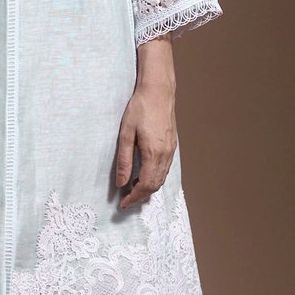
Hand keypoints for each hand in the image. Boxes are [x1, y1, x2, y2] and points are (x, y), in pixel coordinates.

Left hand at [116, 38, 176, 207]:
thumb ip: (124, 161)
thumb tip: (121, 183)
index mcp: (154, 153)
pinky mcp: (172, 145)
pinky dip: (155, 177)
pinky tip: (144, 175)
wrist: (159, 91)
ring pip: (162, 178)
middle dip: (141, 196)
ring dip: (148, 187)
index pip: (146, 185)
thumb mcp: (125, 134)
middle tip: (126, 200)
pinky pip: (165, 169)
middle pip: (156, 185)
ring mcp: (171, 150)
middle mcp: (166, 154)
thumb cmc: (140, 108)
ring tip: (132, 190)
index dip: (134, 198)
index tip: (123, 204)